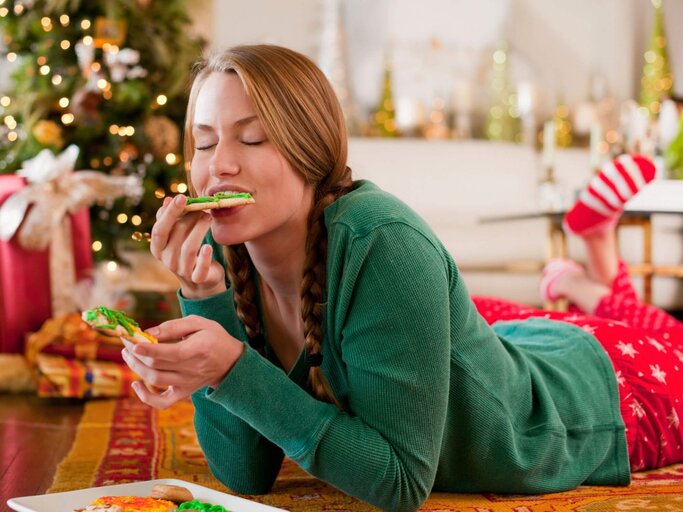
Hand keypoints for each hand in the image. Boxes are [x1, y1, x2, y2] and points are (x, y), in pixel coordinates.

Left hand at [121, 315, 244, 408]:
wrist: (231, 362)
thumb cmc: (213, 338)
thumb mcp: (199, 323)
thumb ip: (174, 326)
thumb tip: (148, 333)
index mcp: (198, 349)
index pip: (170, 353)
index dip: (148, 349)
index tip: (131, 341)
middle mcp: (192, 369)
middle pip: (156, 366)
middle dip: (135, 353)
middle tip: (126, 342)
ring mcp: (187, 384)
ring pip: (155, 380)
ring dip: (136, 367)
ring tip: (128, 354)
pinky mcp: (184, 393)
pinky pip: (162, 402)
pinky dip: (146, 397)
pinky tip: (136, 385)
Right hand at [150, 194, 225, 298]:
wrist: (200, 281)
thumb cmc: (186, 251)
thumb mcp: (176, 236)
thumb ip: (171, 219)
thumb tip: (167, 200)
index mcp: (158, 248)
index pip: (160, 229)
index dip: (170, 213)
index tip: (181, 197)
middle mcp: (167, 260)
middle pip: (176, 235)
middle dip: (189, 218)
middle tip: (202, 206)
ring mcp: (182, 270)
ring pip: (189, 248)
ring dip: (199, 230)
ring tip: (208, 217)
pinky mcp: (198, 278)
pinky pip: (201, 268)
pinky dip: (205, 258)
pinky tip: (209, 247)